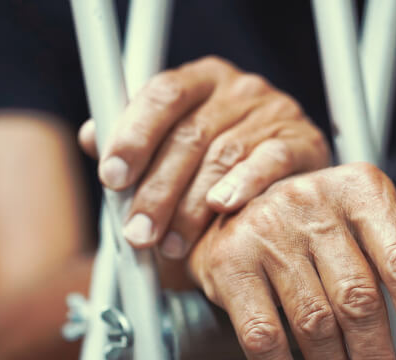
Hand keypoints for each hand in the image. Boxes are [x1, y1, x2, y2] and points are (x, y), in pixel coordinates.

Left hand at [79, 56, 329, 258]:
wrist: (285, 170)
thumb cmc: (218, 160)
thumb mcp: (175, 143)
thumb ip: (136, 140)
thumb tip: (91, 137)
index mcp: (201, 79)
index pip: (163, 94)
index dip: (134, 136)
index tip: (112, 177)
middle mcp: (238, 89)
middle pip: (189, 136)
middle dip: (157, 191)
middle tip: (137, 233)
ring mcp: (274, 112)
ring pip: (222, 158)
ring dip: (190, 207)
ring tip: (172, 245)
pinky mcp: (304, 142)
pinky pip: (270, 162)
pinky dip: (244, 185)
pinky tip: (222, 208)